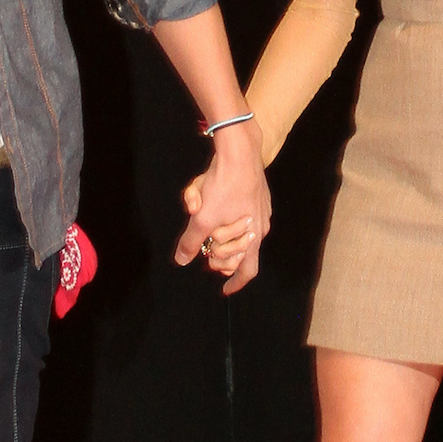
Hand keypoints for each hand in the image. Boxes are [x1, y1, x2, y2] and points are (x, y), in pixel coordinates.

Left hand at [174, 121, 270, 294]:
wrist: (240, 151)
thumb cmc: (225, 186)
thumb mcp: (203, 218)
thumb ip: (191, 242)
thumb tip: (182, 261)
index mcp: (253, 238)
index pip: (247, 270)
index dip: (235, 283)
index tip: (223, 289)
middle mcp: (260, 227)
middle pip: (239, 252)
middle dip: (220, 254)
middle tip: (205, 250)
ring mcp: (260, 210)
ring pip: (236, 231)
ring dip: (218, 229)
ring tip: (202, 213)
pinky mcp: (255, 195)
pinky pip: (237, 213)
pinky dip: (222, 213)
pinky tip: (208, 198)